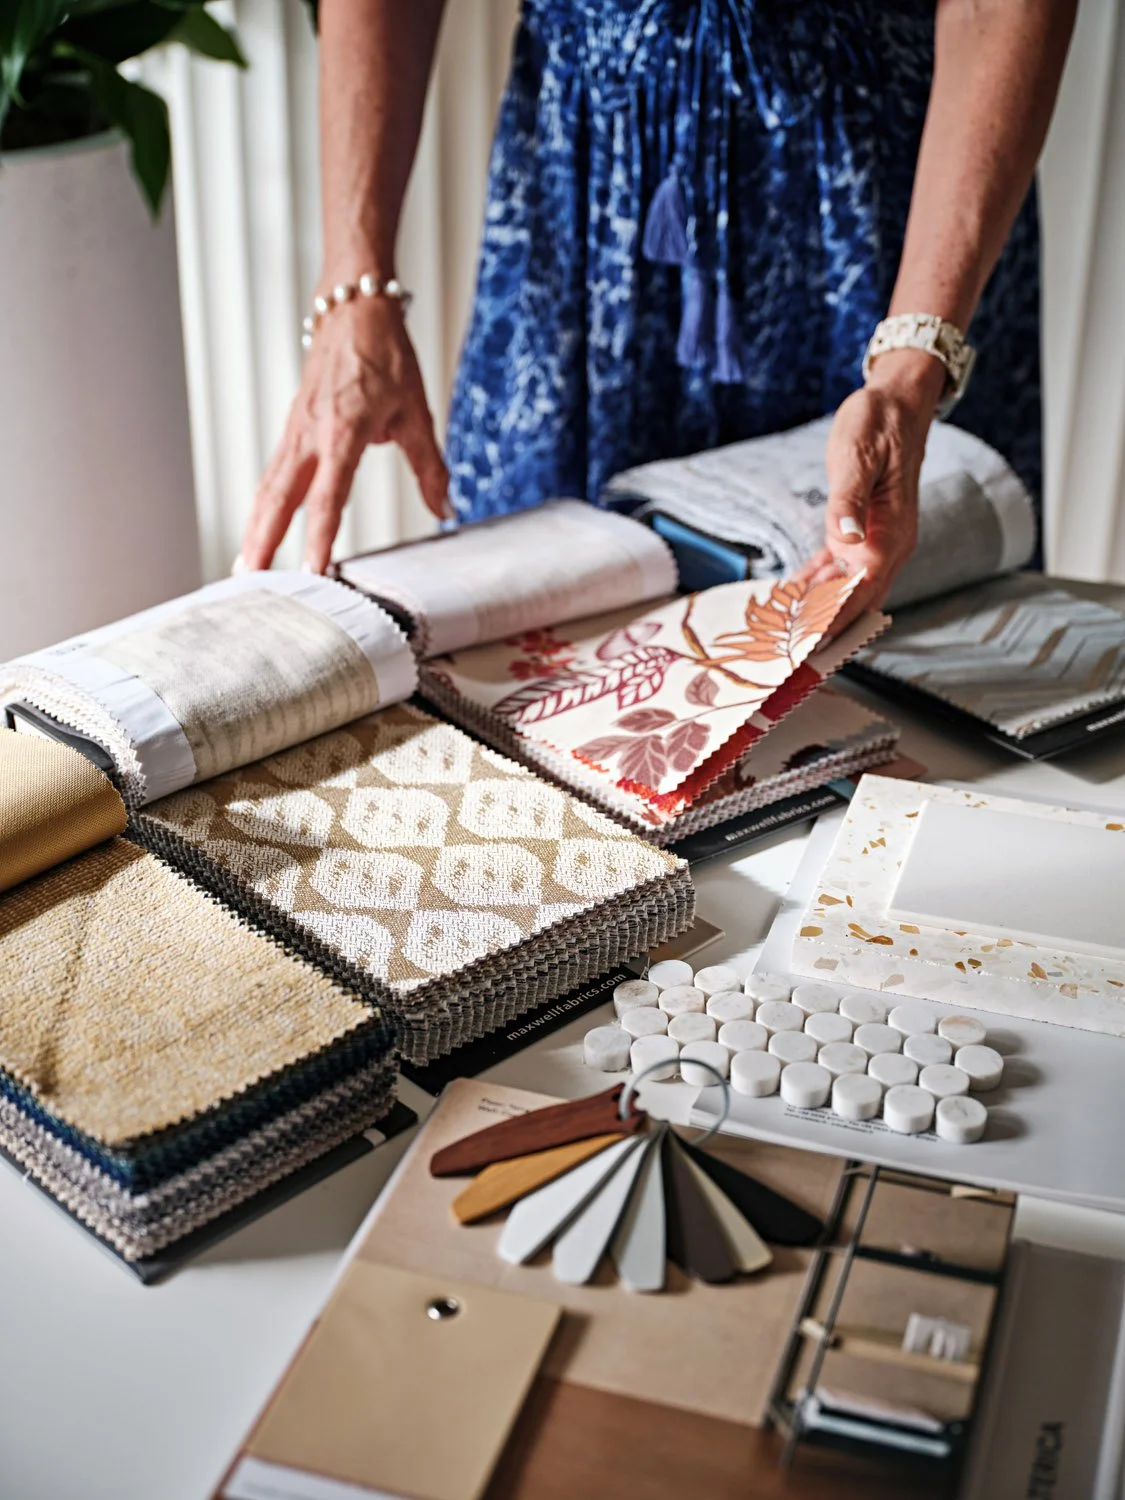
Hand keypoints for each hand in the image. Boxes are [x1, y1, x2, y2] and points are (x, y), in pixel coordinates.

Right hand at [238, 294, 449, 573]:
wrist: (353, 309)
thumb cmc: (385, 354)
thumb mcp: (417, 412)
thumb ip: (430, 467)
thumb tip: (445, 508)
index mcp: (344, 431)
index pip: (329, 496)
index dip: (320, 536)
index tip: (315, 569)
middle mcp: (312, 433)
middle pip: (281, 498)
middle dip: (265, 541)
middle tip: (254, 581)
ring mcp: (296, 431)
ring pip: (269, 488)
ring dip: (255, 528)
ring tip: (245, 567)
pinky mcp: (291, 429)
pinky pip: (272, 473)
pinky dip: (262, 505)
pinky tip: (258, 528)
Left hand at [795, 350, 944, 634]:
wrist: (897, 401)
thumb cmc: (879, 422)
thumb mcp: (859, 456)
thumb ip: (848, 501)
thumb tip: (846, 539)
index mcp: (890, 532)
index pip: (862, 588)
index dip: (835, 618)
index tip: (809, 642)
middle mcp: (888, 543)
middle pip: (856, 599)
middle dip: (825, 626)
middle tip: (788, 652)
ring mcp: (877, 540)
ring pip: (846, 588)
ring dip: (818, 609)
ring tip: (781, 631)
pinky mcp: (863, 530)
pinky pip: (839, 567)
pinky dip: (816, 583)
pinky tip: (792, 595)